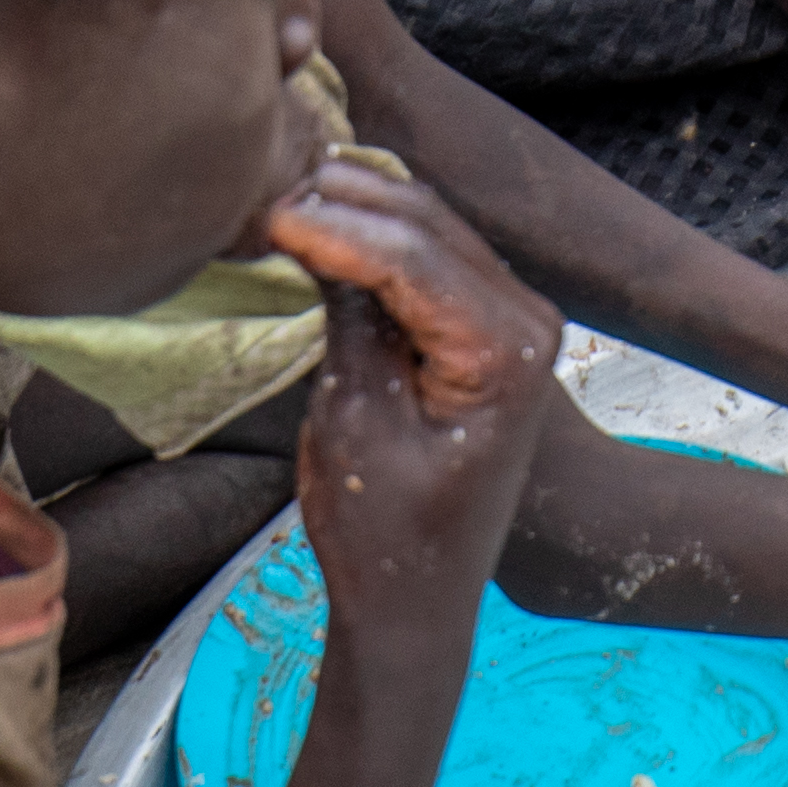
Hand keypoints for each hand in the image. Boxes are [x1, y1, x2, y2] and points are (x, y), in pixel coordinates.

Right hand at [263, 160, 555, 632]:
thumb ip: (348, 317)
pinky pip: (430, 257)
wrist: (418, 602)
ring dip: (357, 206)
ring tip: (276, 189)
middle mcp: (529, 320)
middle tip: (258, 183)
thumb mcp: (353, 421)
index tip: (260, 208)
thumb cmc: (385, 536)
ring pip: (429, 228)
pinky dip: (375, 235)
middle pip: (427, 225)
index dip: (330, 224)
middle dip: (343, 198)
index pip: (411, 256)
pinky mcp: (487, 327)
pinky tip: (318, 217)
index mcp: (507, 350)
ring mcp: (516, 320)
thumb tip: (310, 224)